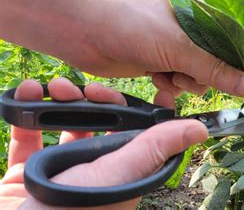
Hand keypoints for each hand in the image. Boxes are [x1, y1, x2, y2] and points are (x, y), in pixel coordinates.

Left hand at [0, 0, 243, 97]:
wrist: (81, 29)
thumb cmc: (131, 24)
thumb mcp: (177, 46)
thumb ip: (213, 68)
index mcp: (199, 16)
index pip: (233, 44)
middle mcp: (188, 33)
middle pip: (215, 67)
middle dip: (204, 78)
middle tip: (188, 76)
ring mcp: (171, 50)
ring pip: (194, 79)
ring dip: (184, 84)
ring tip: (167, 76)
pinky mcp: (155, 65)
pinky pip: (174, 85)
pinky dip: (168, 89)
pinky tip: (156, 84)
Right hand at [0, 78, 207, 208]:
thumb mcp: (117, 174)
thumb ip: (154, 149)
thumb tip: (199, 130)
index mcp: (124, 171)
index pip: (144, 135)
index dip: (147, 111)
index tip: (151, 90)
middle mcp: (96, 170)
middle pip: (104, 124)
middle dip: (98, 100)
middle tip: (89, 89)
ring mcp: (62, 170)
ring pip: (68, 125)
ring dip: (63, 101)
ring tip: (55, 88)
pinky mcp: (27, 172)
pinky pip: (29, 135)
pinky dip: (26, 112)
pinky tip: (27, 93)